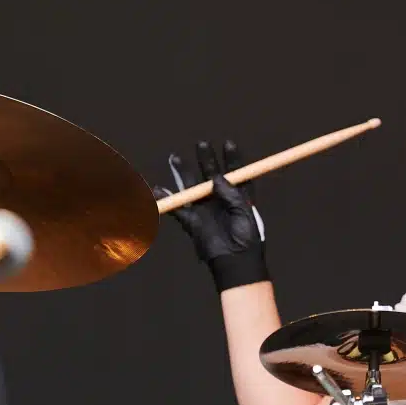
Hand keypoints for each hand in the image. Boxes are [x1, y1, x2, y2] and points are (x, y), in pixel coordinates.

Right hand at [153, 140, 268, 290]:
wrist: (235, 261)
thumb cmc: (246, 237)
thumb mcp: (244, 212)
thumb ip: (231, 193)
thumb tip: (217, 177)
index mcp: (238, 198)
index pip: (236, 173)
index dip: (232, 159)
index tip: (228, 144)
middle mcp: (221, 201)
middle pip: (212, 175)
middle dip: (206, 159)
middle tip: (201, 144)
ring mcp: (206, 210)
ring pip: (192, 187)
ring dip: (183, 173)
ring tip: (175, 158)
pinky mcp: (193, 222)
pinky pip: (178, 208)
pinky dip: (167, 199)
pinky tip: (159, 189)